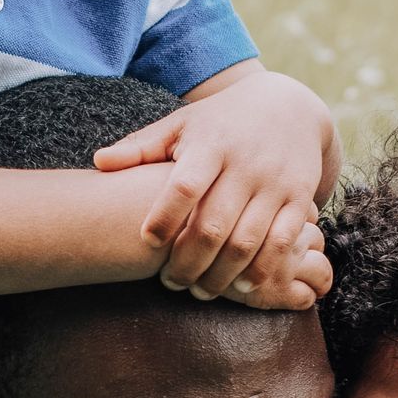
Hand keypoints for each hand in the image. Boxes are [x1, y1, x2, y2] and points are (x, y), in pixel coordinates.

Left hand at [101, 71, 337, 308]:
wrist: (289, 106)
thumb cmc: (221, 121)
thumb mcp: (182, 124)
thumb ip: (141, 146)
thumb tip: (98, 163)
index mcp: (211, 144)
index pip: (184, 186)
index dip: (164, 217)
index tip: (147, 242)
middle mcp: (245, 164)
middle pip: (214, 225)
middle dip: (188, 263)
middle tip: (171, 283)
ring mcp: (275, 183)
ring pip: (247, 242)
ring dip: (221, 276)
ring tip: (200, 291)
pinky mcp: (299, 198)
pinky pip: (282, 242)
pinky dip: (262, 270)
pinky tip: (242, 285)